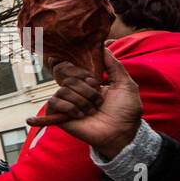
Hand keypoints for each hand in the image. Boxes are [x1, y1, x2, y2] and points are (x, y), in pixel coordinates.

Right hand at [26, 50, 142, 159]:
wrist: (120, 133)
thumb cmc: (125, 111)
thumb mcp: (126, 84)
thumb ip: (114, 66)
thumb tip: (104, 47)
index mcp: (89, 84)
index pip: (75, 69)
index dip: (84, 74)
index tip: (96, 83)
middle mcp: (76, 93)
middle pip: (69, 79)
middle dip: (87, 91)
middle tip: (98, 102)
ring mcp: (67, 104)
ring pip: (63, 90)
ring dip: (81, 101)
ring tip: (91, 111)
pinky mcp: (59, 116)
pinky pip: (54, 102)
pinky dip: (69, 108)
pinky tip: (80, 115)